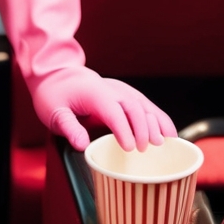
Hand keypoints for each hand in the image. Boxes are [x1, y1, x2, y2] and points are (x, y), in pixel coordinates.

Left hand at [0, 0, 175, 151]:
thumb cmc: (55, 95)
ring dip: (157, 123)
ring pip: (144, 105)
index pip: (113, 111)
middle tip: (146, 149)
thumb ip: (69, 128)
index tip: (130, 148)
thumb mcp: (54, 113)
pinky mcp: (126, 95)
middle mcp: (112, 89)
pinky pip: (147, 106)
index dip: (124, 129)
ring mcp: (122, 90)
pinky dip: (160, 119)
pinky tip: (170, 133)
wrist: (57, 75)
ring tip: (166, 143)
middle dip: (143, 128)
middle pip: (133, 107)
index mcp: (95, 92)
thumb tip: (82, 145)